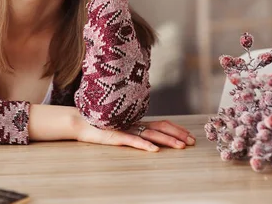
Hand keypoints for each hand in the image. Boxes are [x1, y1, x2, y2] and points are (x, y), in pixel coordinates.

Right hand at [75, 117, 195, 151]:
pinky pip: (132, 140)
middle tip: (191, 142)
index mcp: (137, 121)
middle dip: (178, 134)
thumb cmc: (100, 125)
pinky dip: (144, 145)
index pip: (162, 123)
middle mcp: (134, 123)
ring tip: (180, 146)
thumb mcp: (122, 127)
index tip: (189, 136)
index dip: (177, 129)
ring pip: (151, 134)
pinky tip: (154, 150)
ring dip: (167, 141)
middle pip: (161, 127)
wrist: (80, 122)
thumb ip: (135, 129)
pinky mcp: (115, 135)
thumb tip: (151, 138)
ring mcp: (126, 128)